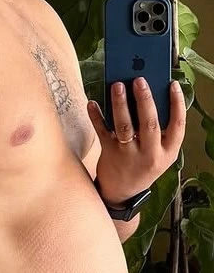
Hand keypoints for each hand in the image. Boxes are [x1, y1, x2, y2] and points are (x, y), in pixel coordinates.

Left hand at [87, 77, 185, 205]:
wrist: (123, 192)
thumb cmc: (142, 164)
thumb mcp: (159, 153)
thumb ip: (158, 131)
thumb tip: (147, 95)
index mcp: (168, 152)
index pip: (178, 125)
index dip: (177, 104)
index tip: (172, 84)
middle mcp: (150, 155)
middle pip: (150, 124)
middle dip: (145, 100)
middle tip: (139, 80)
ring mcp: (129, 156)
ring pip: (125, 126)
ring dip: (120, 104)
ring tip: (117, 85)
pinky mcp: (110, 155)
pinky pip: (102, 132)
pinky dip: (97, 116)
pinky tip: (93, 103)